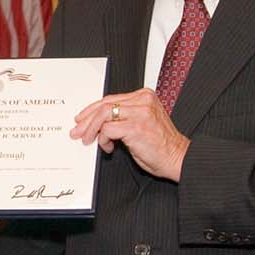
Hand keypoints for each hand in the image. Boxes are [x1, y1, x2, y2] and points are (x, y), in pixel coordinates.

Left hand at [72, 88, 188, 181]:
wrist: (177, 158)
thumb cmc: (161, 145)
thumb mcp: (142, 123)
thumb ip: (124, 117)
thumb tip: (98, 122)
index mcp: (145, 96)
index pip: (111, 99)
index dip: (92, 110)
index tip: (82, 119)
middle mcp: (143, 100)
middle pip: (104, 104)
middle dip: (87, 119)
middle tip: (77, 130)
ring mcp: (140, 112)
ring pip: (103, 114)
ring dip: (91, 129)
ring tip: (87, 139)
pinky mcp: (135, 127)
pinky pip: (108, 129)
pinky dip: (103, 139)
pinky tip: (107, 148)